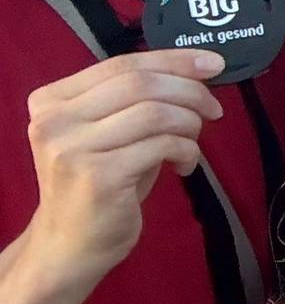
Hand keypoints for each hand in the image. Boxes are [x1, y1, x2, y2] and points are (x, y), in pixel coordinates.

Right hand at [24, 51, 225, 277]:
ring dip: (190, 124)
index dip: (173, 59)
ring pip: (155, 113)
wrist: (71, 244)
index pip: (121, 64)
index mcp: (51, 101)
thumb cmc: (99, 184)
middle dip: (190, 91)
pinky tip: (184, 165)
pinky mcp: (99, 176)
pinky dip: (186, 150)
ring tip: (193, 143)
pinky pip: (162, 145)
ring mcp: (72, 148)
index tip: (213, 63)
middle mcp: (54, 121)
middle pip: (140, 83)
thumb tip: (198, 71)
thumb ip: (137, 101)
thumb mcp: (110, 133)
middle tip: (214, 109)